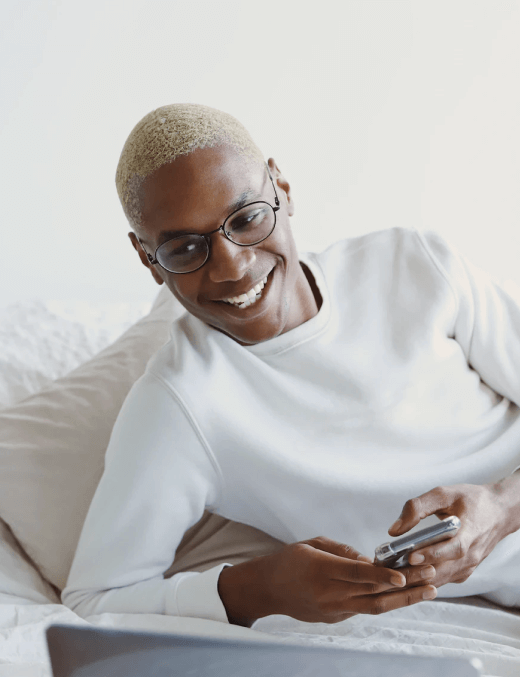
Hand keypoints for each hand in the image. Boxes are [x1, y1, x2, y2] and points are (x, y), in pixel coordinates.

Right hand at [263, 536, 436, 623]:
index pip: (358, 574)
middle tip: (432, 577)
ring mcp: (334, 610)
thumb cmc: (289, 560)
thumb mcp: (312, 544)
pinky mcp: (336, 618)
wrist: (268, 590)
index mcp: (322, 570)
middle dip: (407, 586)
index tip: (404, 573)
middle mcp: (330, 594)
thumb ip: (341, 550)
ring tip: (429, 590)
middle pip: (374, 593)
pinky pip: (364, 608)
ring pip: (375, 607)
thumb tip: (368, 559)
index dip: (382, 575)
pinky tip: (404, 593)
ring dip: (405, 599)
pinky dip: (386, 600)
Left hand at [388, 483, 510, 586]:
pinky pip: (442, 580)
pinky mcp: (463, 572)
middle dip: (416, 572)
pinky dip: (424, 579)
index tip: (411, 555)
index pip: (453, 549)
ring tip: (392, 573)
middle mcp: (471, 555)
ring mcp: (468, 567)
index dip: (432, 554)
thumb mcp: (444, 494)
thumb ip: (418, 507)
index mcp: (471, 532)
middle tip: (391, 570)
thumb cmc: (471, 501)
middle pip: (443, 570)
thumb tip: (394, 529)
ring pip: (441, 580)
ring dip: (417, 579)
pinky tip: (404, 574)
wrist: (499, 512)